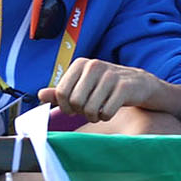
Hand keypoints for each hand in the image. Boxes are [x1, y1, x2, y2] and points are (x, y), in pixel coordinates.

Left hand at [42, 59, 161, 123]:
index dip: (65, 106)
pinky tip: (110, 110)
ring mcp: (110, 75)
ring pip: (90, 108)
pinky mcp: (124, 87)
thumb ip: (61, 91)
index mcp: (80, 64)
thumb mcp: (83, 86)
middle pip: (75, 101)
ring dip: (94, 116)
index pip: (61, 92)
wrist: (139, 84)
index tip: (74, 108)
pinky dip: (106, 116)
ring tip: (99, 111)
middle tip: (89, 110)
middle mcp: (94, 65)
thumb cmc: (106, 86)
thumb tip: (40, 94)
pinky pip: (106, 112)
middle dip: (80, 112)